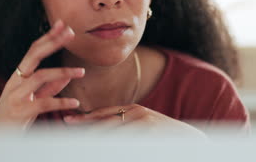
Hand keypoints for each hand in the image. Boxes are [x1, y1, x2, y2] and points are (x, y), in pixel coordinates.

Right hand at [0, 20, 82, 131]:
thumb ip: (49, 87)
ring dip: (63, 72)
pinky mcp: (21, 111)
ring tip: (81, 72)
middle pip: (34, 55)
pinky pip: (44, 103)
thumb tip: (67, 76)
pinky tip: (75, 103)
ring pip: (40, 77)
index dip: (48, 36)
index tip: (62, 24)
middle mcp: (16, 81)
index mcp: (18, 75)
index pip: (33, 50)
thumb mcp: (32, 98)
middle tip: (71, 33)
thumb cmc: (15, 115)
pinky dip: (61, 102)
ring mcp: (17, 95)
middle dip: (53, 42)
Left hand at [63, 104, 205, 136]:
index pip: (102, 113)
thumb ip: (125, 124)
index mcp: (131, 110)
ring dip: (93, 139)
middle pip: (102, 122)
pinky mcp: (148, 130)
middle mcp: (135, 113)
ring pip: (110, 133)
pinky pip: (124, 140)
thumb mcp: (143, 124)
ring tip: (76, 143)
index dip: (84, 118)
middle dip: (84, 129)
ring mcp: (142, 122)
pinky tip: (98, 146)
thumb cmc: (163, 134)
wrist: (191, 139)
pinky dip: (111, 144)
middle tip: (65, 130)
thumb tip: (102, 130)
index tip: (66, 121)